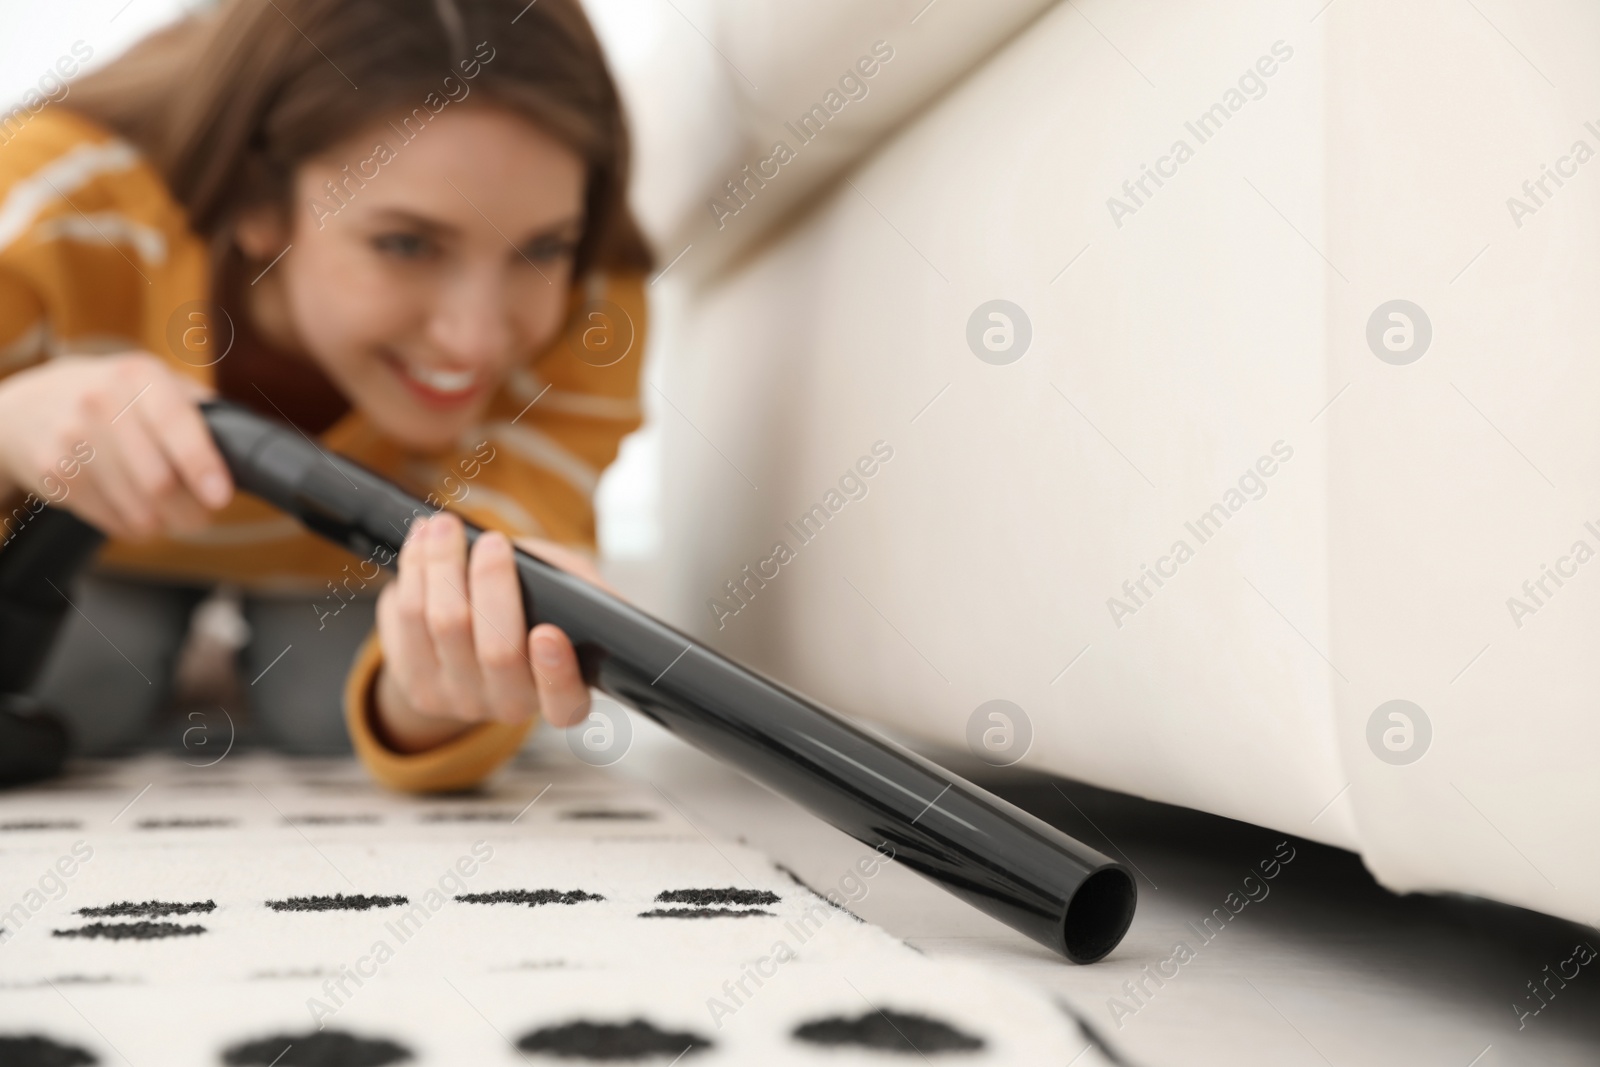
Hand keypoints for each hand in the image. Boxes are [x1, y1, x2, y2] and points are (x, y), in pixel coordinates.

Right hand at [0, 354, 231, 538]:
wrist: (29, 406)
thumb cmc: (114, 398)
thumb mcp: (155, 383)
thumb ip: (201, 410)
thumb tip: (246, 448)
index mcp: (140, 376)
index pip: (176, 423)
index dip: (201, 465)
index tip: (220, 497)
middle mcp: (101, 402)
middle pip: (159, 481)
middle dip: (192, 512)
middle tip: (201, 515)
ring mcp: (72, 438)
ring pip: (138, 510)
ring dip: (164, 523)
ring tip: (167, 511)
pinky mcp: (55, 473)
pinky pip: (112, 522)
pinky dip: (134, 527)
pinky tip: (132, 508)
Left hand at [372, 512, 600, 753]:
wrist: (472, 638)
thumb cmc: (533, 608)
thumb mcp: (570, 597)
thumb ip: (583, 593)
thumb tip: (581, 586)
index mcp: (561, 695)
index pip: (565, 704)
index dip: (557, 673)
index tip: (547, 633)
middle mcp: (510, 705)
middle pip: (497, 651)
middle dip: (494, 584)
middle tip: (495, 542)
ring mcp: (458, 699)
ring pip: (444, 625)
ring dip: (443, 564)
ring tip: (446, 527)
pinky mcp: (414, 682)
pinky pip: (406, 618)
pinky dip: (413, 570)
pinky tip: (421, 543)